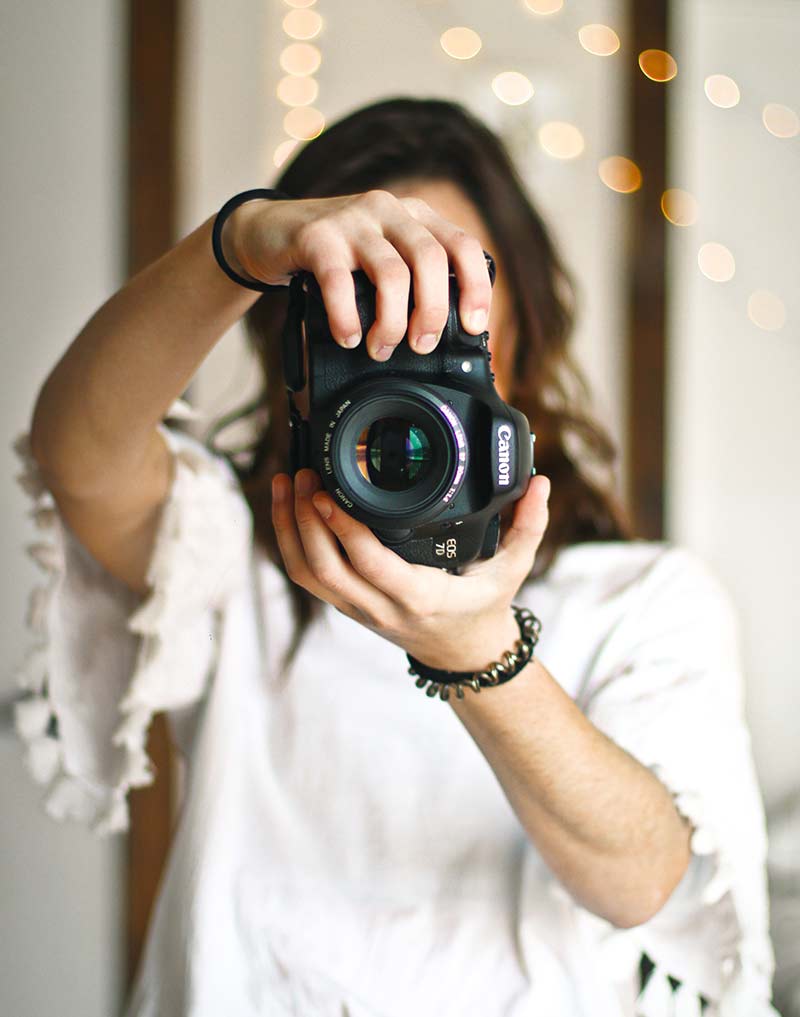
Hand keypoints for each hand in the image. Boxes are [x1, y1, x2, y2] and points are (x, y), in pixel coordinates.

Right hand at [225, 189, 491, 360]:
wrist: (269, 231)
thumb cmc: (334, 256)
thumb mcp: (381, 259)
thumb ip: (410, 282)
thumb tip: (439, 336)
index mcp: (415, 217)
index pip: (462, 245)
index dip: (475, 287)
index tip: (475, 326)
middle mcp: (389, 211)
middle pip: (430, 260)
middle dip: (432, 312)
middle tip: (421, 345)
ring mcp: (353, 221)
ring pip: (392, 273)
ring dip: (391, 323)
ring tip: (380, 348)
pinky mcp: (317, 236)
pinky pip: (340, 282)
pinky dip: (347, 318)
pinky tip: (348, 336)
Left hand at [271, 468, 550, 670]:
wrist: (463, 655)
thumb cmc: (484, 608)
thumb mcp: (513, 570)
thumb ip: (529, 527)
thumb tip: (540, 484)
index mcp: (420, 596)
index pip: (370, 564)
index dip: (343, 529)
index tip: (328, 493)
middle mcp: (381, 607)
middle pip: (324, 569)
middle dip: (304, 522)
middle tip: (302, 476)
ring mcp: (358, 609)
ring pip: (307, 574)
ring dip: (288, 530)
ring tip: (284, 484)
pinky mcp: (346, 604)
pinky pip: (307, 578)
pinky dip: (290, 543)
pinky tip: (286, 508)